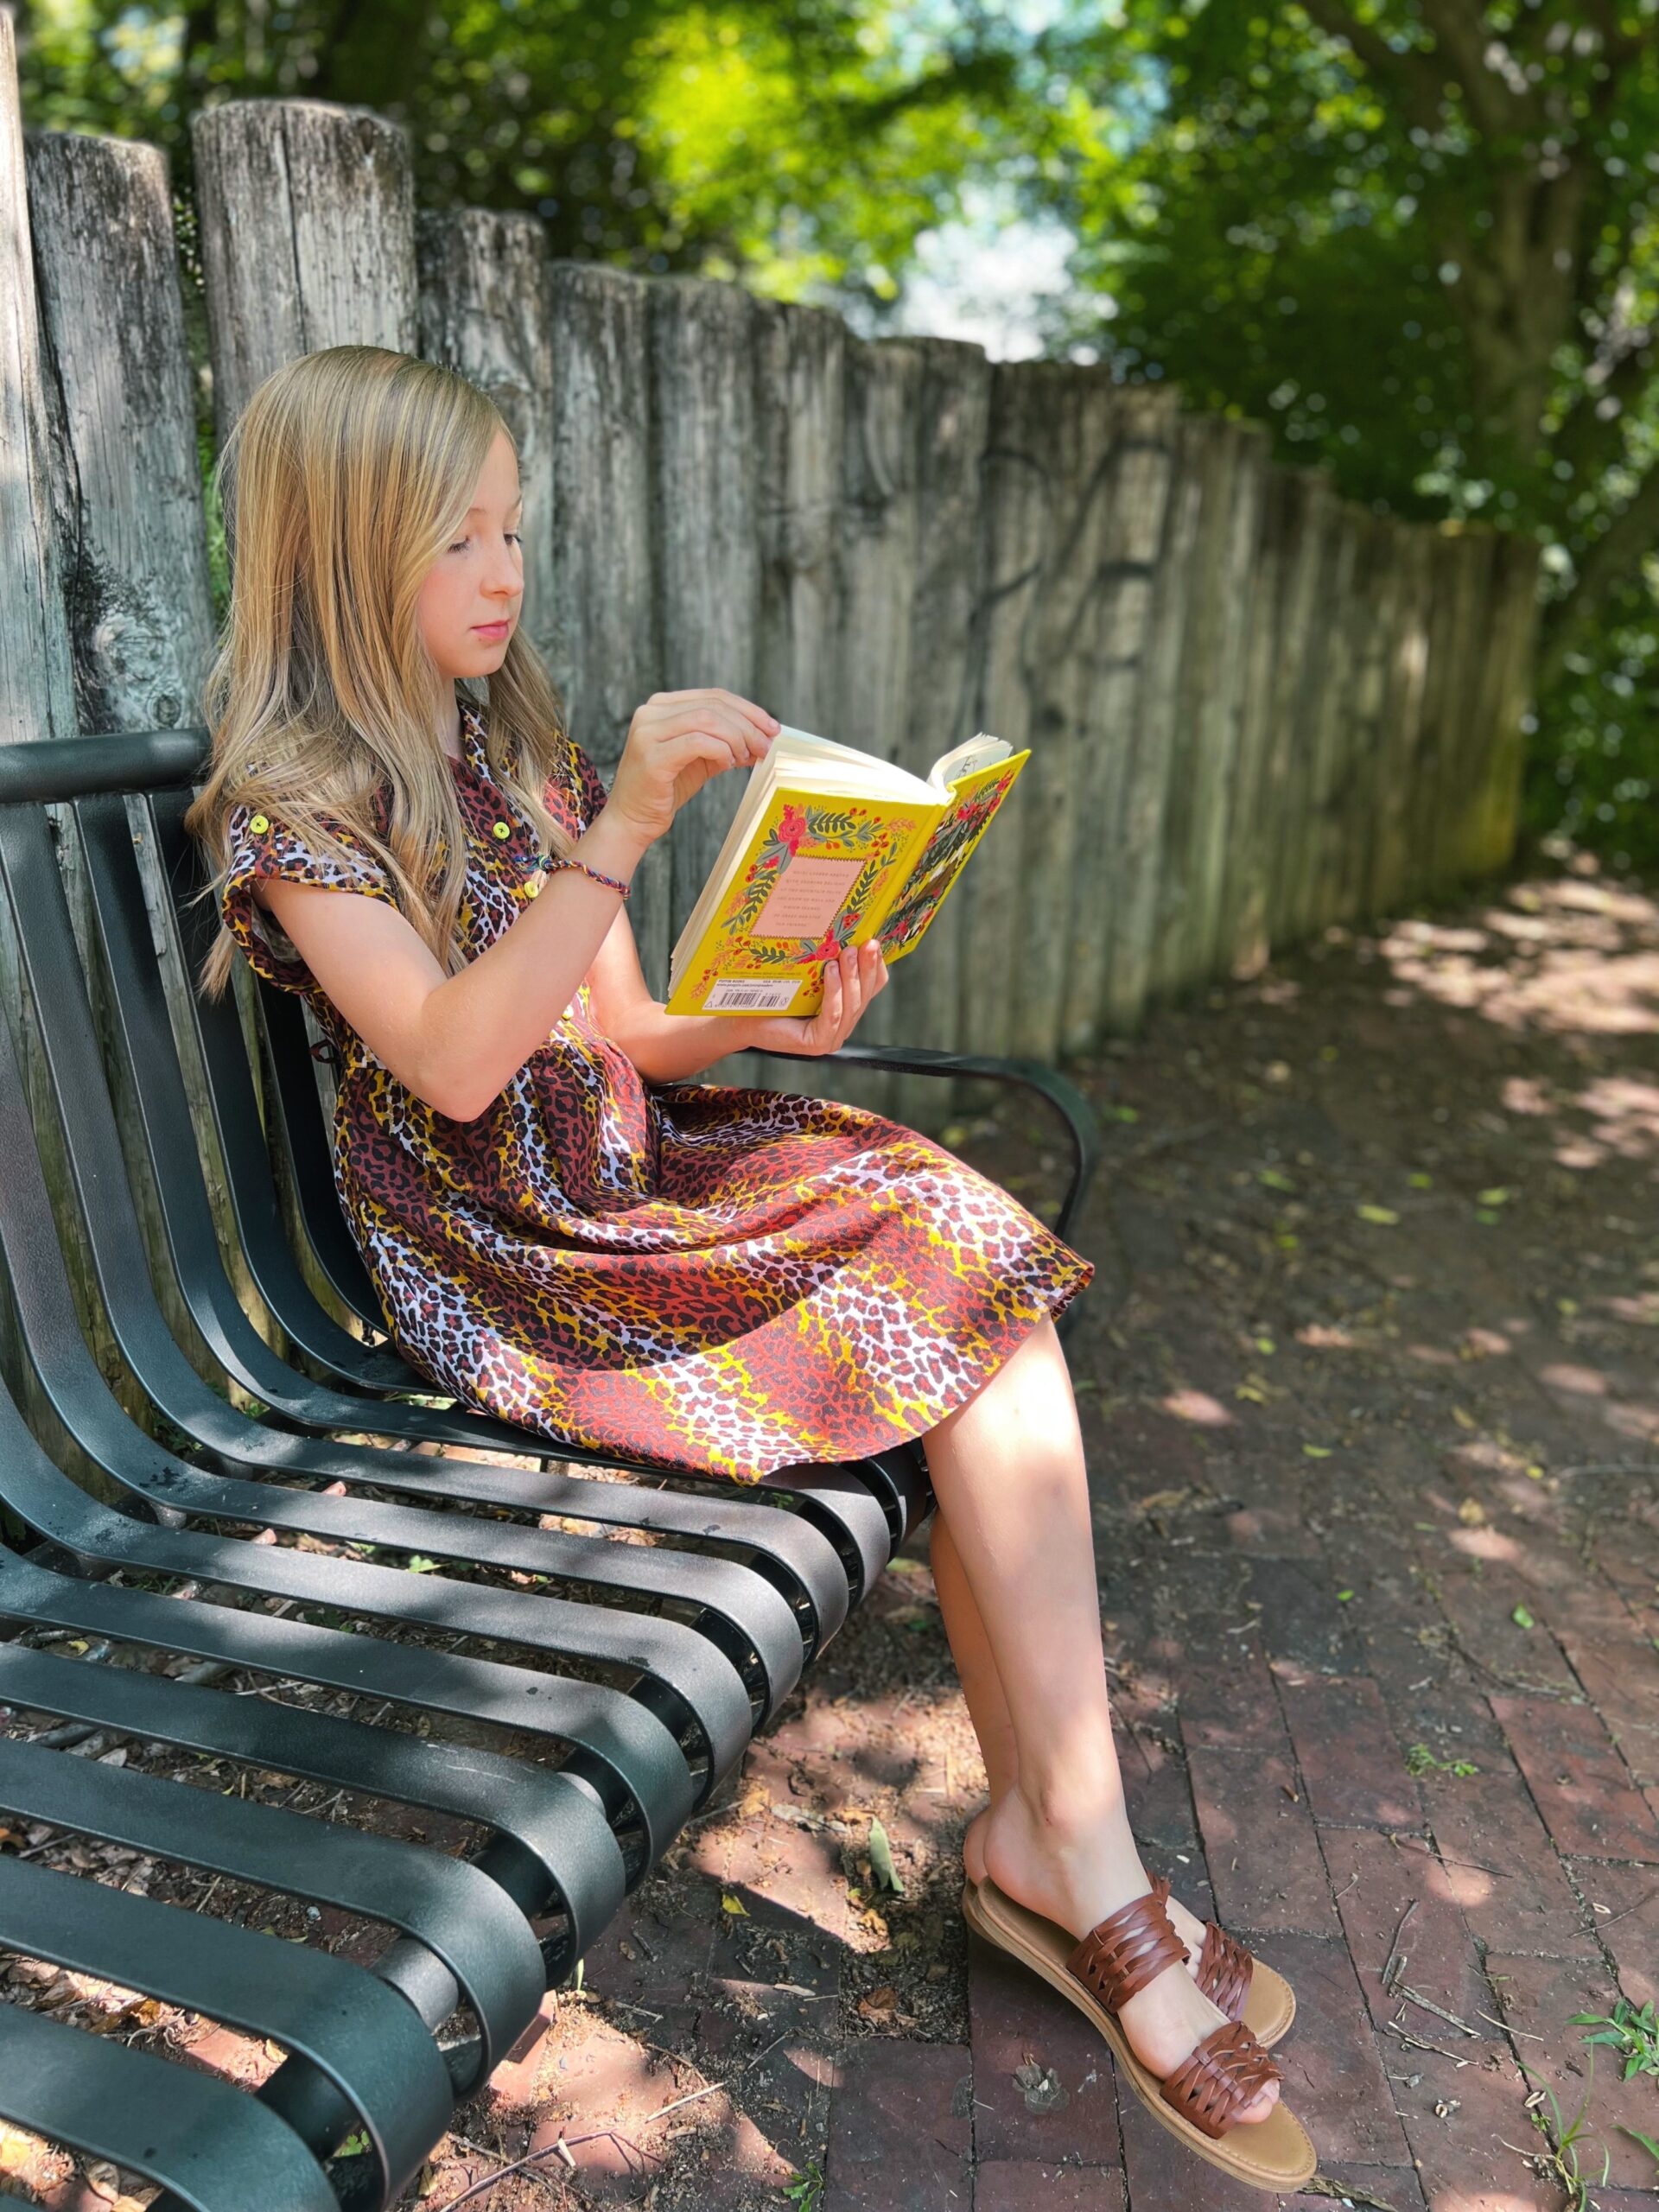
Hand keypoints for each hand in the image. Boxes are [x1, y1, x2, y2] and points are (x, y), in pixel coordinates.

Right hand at [607, 687, 778, 845]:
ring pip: (707, 720)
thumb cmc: (666, 788)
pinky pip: (698, 742)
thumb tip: (762, 738)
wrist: (632, 818)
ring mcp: (648, 732)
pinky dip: (721, 751)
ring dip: (737, 738)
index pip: (713, 696)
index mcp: (662, 706)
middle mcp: (651, 712)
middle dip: (748, 725)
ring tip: (747, 757)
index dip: (748, 709)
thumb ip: (726, 744)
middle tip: (766, 746)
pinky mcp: (652, 755)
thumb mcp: (701, 759)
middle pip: (713, 706)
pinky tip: (728, 764)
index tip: (771, 728)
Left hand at [747, 939, 889, 1058]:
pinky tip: (830, 970)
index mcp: (845, 1008)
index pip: (872, 986)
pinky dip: (834, 992)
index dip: (876, 965)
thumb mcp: (807, 972)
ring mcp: (831, 1038)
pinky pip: (832, 1016)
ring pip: (851, 1005)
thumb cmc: (771, 991)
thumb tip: (845, 930)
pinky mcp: (817, 1044)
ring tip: (848, 952)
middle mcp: (842, 1025)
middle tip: (867, 943)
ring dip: (852, 976)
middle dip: (867, 967)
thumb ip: (828, 961)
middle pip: (865, 994)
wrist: (740, 1016)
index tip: (874, 941)